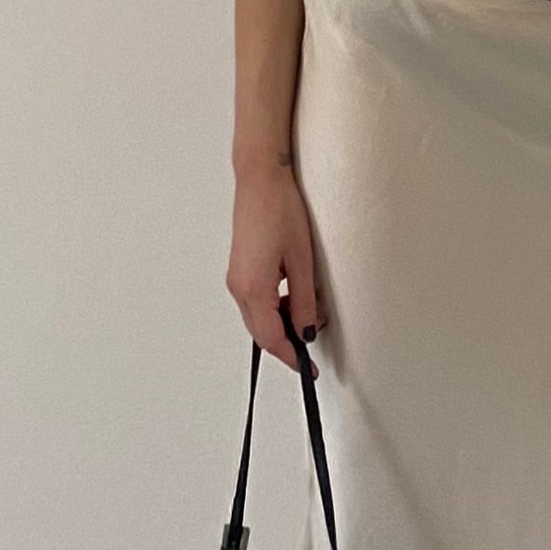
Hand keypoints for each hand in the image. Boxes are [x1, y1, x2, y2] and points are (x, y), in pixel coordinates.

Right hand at [226, 165, 323, 373]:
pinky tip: (295, 298)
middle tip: (314, 344)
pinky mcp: (240, 270)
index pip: (271, 338)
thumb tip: (306, 330)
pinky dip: (274, 308)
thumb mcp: (302, 260)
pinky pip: (256, 301)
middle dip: (287, 342)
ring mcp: (236, 278)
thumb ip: (303, 300)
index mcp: (253, 288)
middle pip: (261, 332)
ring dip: (282, 323)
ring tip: (311, 313)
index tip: (308, 369)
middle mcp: (238, 287)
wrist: (260, 180)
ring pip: (258, 318)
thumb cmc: (281, 211)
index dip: (291, 357)